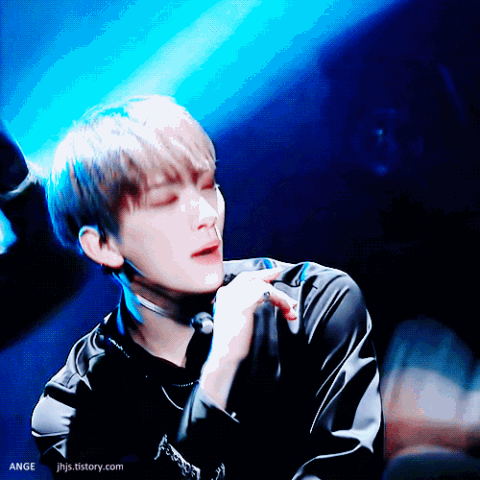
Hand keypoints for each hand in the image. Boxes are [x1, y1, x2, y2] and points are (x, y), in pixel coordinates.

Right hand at [200, 267, 296, 407]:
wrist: (224, 357)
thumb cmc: (231, 344)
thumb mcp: (236, 319)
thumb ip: (245, 306)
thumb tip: (266, 298)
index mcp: (224, 295)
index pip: (243, 278)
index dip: (260, 274)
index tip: (272, 272)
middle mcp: (228, 293)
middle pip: (253, 278)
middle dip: (269, 276)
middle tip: (282, 278)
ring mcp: (235, 297)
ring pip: (264, 287)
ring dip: (281, 297)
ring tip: (290, 309)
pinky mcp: (245, 304)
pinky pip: (267, 294)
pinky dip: (280, 301)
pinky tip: (286, 310)